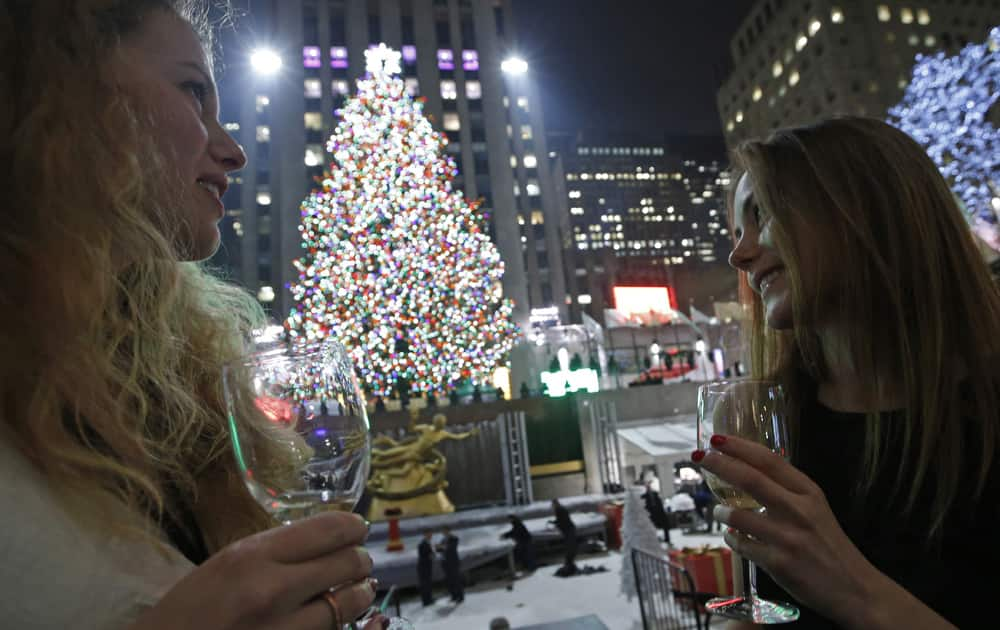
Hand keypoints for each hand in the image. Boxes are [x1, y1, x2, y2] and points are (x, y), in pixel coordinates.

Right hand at [131, 512, 381, 629]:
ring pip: (347, 604)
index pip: (327, 530)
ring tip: (360, 589)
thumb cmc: (189, 611)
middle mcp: (272, 590)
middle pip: (346, 564)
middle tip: (360, 561)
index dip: (352, 527)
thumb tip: (325, 542)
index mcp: (252, 556)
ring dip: (359, 594)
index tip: (358, 529)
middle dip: (359, 561)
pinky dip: (340, 623)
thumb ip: (274, 553)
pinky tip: (338, 618)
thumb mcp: (226, 565)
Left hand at [695, 435, 881, 627]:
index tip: (717, 439)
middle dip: (719, 465)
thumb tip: (746, 472)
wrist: (855, 588)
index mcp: (809, 492)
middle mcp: (799, 510)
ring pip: (738, 515)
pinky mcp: (778, 563)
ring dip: (722, 512)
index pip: (769, 460)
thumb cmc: (830, 544)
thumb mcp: (816, 509)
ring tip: (720, 512)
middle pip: (749, 479)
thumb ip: (787, 491)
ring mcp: (788, 537)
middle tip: (699, 458)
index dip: (740, 447)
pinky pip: (741, 544)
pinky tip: (732, 537)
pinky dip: (731, 538)